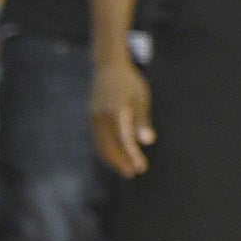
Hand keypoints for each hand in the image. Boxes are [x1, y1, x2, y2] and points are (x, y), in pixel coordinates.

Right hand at [93, 54, 154, 175]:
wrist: (107, 67)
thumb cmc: (129, 83)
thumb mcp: (141, 99)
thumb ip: (142, 121)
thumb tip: (148, 142)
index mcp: (116, 111)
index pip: (124, 139)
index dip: (132, 155)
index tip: (141, 168)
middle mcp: (101, 117)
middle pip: (109, 146)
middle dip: (121, 162)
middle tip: (134, 173)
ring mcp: (94, 118)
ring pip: (100, 145)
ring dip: (113, 159)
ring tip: (127, 169)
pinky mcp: (92, 118)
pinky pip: (98, 139)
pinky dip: (106, 150)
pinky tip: (116, 157)